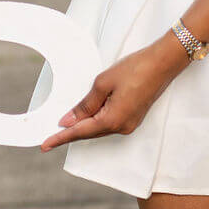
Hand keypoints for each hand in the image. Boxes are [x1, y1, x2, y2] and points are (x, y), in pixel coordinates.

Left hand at [40, 34, 190, 150]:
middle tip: (51, 136)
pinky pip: (109, 123)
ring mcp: (130, 124)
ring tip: (67, 123)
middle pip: (90, 132)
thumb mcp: (103, 83)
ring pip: (100, 128)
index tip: (45, 145)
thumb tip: (69, 120)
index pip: (80, 131)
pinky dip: (96, 121)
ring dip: (84, 125)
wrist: (163, 63)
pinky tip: (88, 115)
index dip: (61, 138)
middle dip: (71, 132)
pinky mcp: (134, 117)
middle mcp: (122, 127)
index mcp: (112, 120)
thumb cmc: (135, 69)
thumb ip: (85, 105)